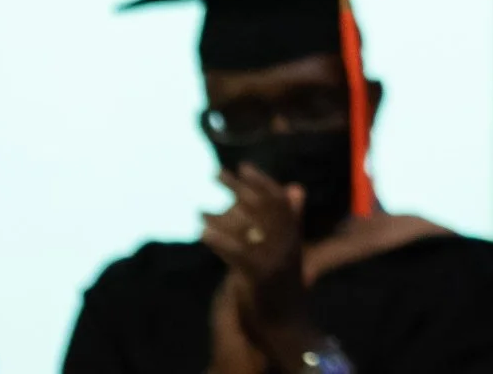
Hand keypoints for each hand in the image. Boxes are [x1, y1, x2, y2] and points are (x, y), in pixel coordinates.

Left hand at [201, 168, 317, 362]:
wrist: (287, 326)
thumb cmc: (282, 287)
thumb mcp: (284, 250)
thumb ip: (286, 221)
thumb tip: (295, 187)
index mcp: (293, 236)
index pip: (280, 200)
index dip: (263, 181)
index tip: (244, 166)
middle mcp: (287, 244)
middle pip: (263, 207)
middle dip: (238, 188)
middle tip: (214, 173)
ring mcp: (276, 260)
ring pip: (248, 228)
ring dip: (221, 216)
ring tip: (197, 210)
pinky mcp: (261, 277)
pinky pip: (239, 253)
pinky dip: (220, 240)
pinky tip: (203, 233)